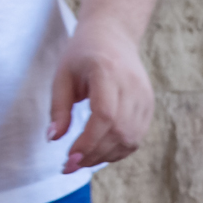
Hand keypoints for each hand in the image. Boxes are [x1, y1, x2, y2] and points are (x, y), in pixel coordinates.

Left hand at [49, 14, 154, 173]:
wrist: (114, 36)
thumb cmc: (83, 55)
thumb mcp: (62, 75)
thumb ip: (58, 108)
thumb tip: (54, 139)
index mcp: (107, 71)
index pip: (105, 115)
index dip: (89, 142)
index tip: (69, 158)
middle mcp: (131, 86)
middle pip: (118, 132)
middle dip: (93, 154)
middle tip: (69, 166)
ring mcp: (144, 98)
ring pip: (129, 140)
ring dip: (104, 156)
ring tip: (82, 160)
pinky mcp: (149, 107)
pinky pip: (135, 139)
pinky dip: (116, 152)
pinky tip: (98, 153)